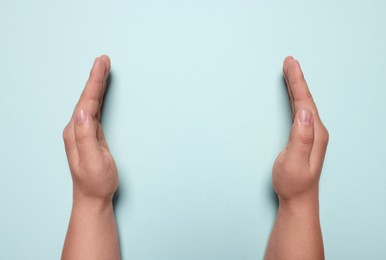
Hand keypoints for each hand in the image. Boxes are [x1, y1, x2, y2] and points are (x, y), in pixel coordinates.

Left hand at [62, 55, 117, 202]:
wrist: (93, 197)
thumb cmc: (95, 182)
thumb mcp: (92, 161)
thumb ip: (86, 136)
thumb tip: (82, 111)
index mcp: (76, 132)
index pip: (87, 101)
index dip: (95, 81)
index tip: (101, 64)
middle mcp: (76, 129)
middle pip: (87, 97)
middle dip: (95, 77)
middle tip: (103, 59)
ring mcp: (82, 131)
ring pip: (90, 101)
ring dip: (96, 84)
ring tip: (102, 68)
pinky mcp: (90, 135)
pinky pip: (94, 109)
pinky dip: (98, 96)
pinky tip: (100, 91)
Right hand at [272, 56, 328, 205]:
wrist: (298, 199)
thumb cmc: (294, 183)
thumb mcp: (295, 162)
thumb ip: (301, 137)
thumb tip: (305, 112)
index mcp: (314, 133)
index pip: (305, 102)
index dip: (297, 82)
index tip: (290, 64)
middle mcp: (316, 130)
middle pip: (306, 98)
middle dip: (297, 78)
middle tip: (289, 61)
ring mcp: (311, 134)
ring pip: (304, 103)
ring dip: (296, 86)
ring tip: (291, 71)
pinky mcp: (304, 137)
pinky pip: (300, 111)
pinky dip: (295, 98)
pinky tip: (293, 96)